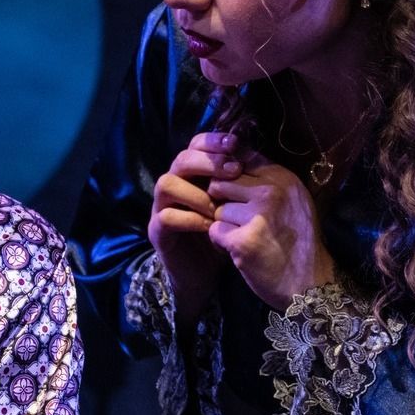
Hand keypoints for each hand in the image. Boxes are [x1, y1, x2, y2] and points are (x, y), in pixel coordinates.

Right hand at [149, 132, 232, 326]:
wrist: (206, 274)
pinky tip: (210, 226)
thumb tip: (257, 154)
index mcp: (193, 175)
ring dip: (196, 193)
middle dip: (207, 161)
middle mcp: (174, 186)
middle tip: (232, 170)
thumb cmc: (225, 234)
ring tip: (219, 206)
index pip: (196, 145)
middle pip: (180, 159)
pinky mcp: (157, 231)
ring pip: (167, 184)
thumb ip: (241, 181)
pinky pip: (166, 216)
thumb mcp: (237, 205)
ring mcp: (162, 208)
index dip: (213, 141)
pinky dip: (190, 218)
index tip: (236, 145)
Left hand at [205, 146, 335, 308]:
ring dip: (223, 225)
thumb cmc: (296, 240)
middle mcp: (273, 191)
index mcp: (284, 177)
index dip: (229, 176)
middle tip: (241, 221)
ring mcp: (259, 215)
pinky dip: (221, 243)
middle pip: (220, 183)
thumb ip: (265, 179)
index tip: (235, 193)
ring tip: (245, 236)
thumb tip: (232, 150)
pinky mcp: (244, 240)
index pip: (240, 158)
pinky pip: (214, 231)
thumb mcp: (291, 200)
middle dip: (223, 202)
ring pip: (216, 209)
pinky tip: (240, 250)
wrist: (309, 282)